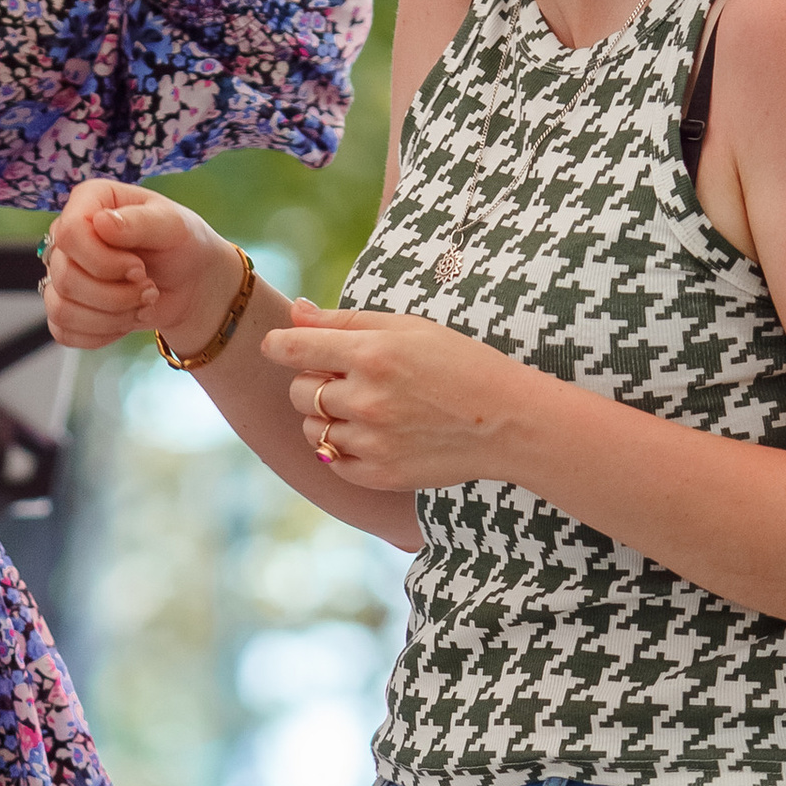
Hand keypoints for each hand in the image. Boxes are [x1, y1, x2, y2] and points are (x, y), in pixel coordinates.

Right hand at [41, 180, 242, 354]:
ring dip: (110, 317)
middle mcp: (68, 235)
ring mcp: (62, 272)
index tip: (138, 268)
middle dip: (114, 295)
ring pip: (60, 308)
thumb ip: (140, 221)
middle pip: (65, 276)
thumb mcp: (174, 226)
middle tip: (148, 288)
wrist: (190, 283)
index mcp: (89, 201)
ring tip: (141, 305)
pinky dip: (100, 334)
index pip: (69, 234)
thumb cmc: (182, 245)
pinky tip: (125, 320)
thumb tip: (102, 223)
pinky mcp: (65, 306)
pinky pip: (63, 331)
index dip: (102, 261)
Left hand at [262, 301, 534, 489]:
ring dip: (324, 418)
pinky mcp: (380, 474)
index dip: (279, 345)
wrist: (507, 421)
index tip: (278, 346)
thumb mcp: (408, 328)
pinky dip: (341, 449)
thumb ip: (346, 321)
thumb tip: (295, 311)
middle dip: (311, 382)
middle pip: (300, 392)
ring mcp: (372, 441)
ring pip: (312, 430)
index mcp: (372, 354)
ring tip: (363, 408)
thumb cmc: (461, 364)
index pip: (295, 349)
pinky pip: (333, 462)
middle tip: (345, 378)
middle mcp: (366, 399)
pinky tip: (370, 435)